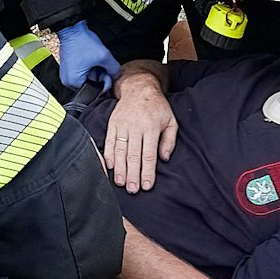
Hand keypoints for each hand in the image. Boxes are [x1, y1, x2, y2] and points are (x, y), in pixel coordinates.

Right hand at [55, 20, 119, 92]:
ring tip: (95, 60)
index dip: (104, 82)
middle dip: (99, 76)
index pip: (94, 91)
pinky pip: (82, 73)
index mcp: (74, 82)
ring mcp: (67, 75)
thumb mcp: (104, 56)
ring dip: (94, 72)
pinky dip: (88, 68)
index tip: (108, 73)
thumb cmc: (82, 41)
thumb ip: (114, 69)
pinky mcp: (68, 69)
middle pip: (90, 85)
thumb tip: (116, 76)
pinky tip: (90, 60)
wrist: (72, 29)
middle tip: (102, 64)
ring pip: (87, 79)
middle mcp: (68, 82)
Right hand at [104, 68, 175, 192]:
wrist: (139, 88)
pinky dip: (108, 155)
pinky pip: (109, 141)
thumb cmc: (157, 107)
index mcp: (152, 127)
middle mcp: (136, 127)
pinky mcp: (113, 123)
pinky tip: (110, 167)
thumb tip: (165, 159)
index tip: (146, 185)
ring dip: (120, 168)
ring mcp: (123, 125)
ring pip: (120, 150)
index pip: (149, 154)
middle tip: (132, 189)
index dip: (147, 171)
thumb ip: (170, 140)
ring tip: (120, 182)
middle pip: (134, 155)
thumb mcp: (171, 121)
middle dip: (133, 174)